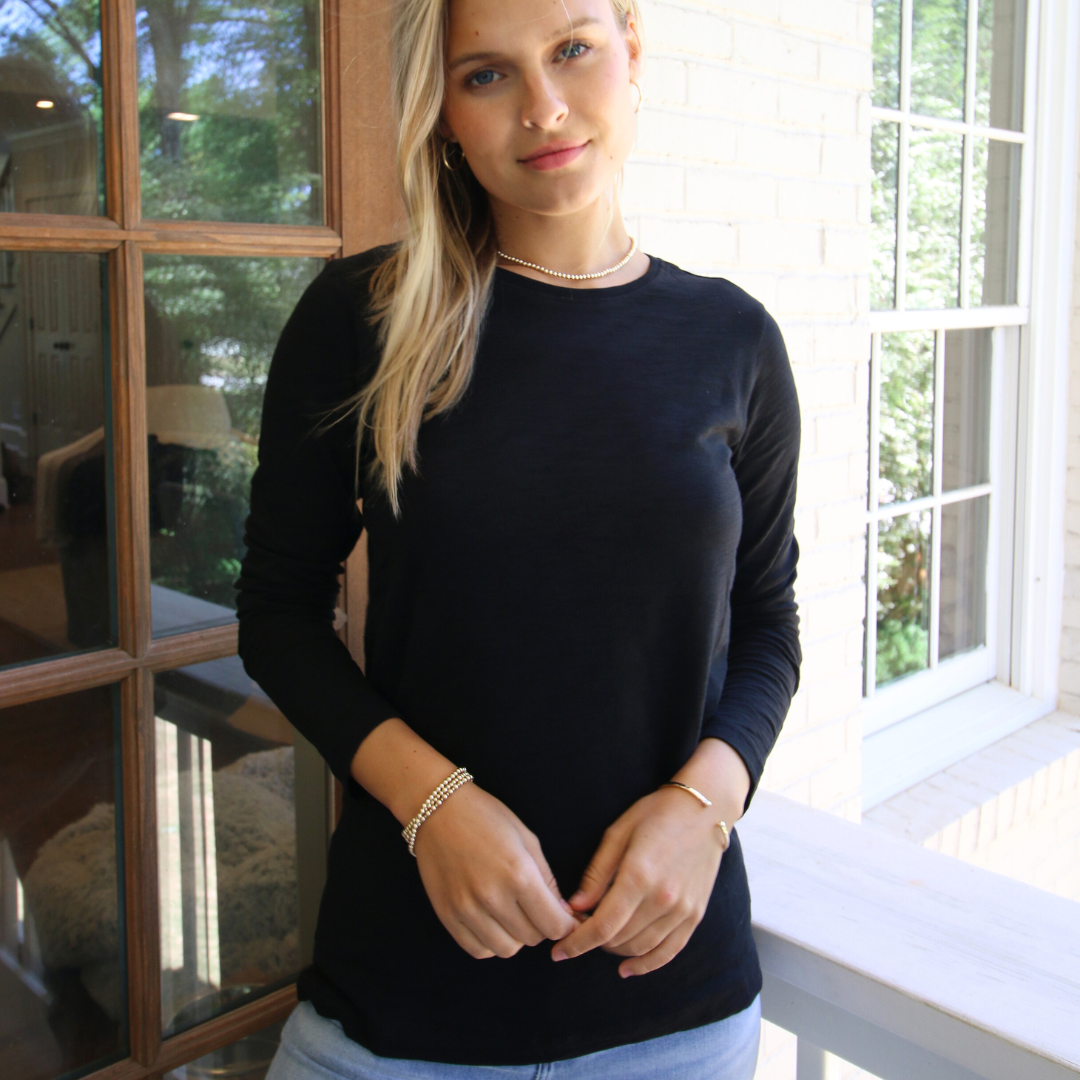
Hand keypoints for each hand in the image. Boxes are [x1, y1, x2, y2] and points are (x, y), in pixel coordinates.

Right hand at [413, 782, 577, 958]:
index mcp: (518, 874)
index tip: (564, 917)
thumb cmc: (486, 818)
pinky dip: (491, 942)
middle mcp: (493, 897)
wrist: (438, 810)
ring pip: (506, 949)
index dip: (565, 925)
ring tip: (513, 914)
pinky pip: (478, 950)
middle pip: (533, 938)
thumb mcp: (527, 839)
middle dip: (541, 926)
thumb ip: (547, 880)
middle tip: (536, 908)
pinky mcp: (447, 916)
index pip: (554, 925)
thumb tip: (563, 913)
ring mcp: (467, 909)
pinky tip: (492, 921)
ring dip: (516, 937)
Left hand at [551, 739, 748, 977]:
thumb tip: (574, 907)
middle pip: (619, 940)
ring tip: (598, 941)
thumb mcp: (617, 833)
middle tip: (575, 933)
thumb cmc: (655, 814)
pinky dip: (646, 964)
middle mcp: (663, 899)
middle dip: (591, 943)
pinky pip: (669, 951)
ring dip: (614, 951)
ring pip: (640, 948)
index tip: (558, 951)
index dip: (577, 943)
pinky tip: (627, 968)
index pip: (603, 926)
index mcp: (639, 876)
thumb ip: (596, 874)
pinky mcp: (695, 915)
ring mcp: (683, 910)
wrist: (705, 810)